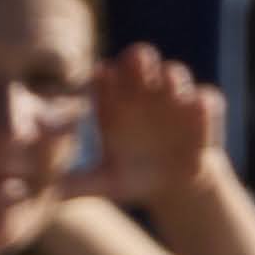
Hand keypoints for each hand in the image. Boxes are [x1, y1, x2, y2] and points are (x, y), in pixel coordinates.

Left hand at [71, 45, 227, 219]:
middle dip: (140, 59)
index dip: (104, 75)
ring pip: (174, 74)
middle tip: (138, 63)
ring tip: (170, 87)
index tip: (99, 77)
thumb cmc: (134, 178)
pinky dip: (202, 103)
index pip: (106, 77)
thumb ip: (80, 184)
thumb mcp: (107, 183)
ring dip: (172, 77)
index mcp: (115, 101)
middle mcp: (145, 91)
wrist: (174, 188)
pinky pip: (206, 100)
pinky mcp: (203, 110)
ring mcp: (175, 97)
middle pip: (140, 60)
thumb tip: (48, 194)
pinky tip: (197, 109)